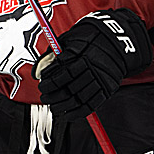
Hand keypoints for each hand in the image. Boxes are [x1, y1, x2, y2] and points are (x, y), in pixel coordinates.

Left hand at [34, 8, 152, 120]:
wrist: (116, 41)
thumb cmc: (88, 38)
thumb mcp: (70, 39)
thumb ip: (54, 54)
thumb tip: (37, 72)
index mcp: (83, 56)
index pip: (63, 75)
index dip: (50, 82)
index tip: (42, 84)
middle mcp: (93, 70)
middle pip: (69, 89)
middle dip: (53, 96)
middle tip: (45, 97)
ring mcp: (101, 81)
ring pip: (79, 100)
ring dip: (63, 107)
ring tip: (53, 107)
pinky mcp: (107, 90)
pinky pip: (90, 106)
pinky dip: (77, 113)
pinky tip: (67, 114)